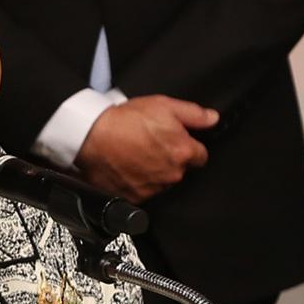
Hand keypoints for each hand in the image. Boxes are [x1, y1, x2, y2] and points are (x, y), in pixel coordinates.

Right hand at [75, 95, 218, 202]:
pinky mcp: (134, 198)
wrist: (90, 137)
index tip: (176, 141)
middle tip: (150, 144)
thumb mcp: (163, 105)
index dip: (188, 146)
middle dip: (170, 159)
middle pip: (180, 170)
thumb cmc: (123, 120)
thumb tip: (213, 119)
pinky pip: (142, 192)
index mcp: (182, 152)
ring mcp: (152, 188)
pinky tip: (127, 167)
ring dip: (154, 172)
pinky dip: (137, 183)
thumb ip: (193, 114)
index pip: (201, 156)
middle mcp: (171, 174)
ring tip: (135, 154)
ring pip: (162, 182)